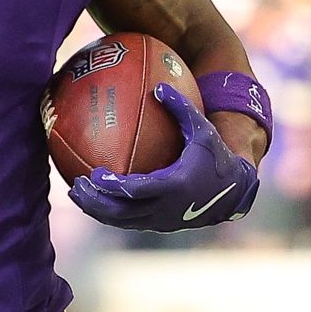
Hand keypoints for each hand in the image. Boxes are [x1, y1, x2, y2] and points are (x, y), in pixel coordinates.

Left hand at [68, 83, 258, 231]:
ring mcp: (164, 221)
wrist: (234, 190)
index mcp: (176, 185)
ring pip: (124, 222)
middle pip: (123, 212)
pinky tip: (95, 199)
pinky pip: (130, 222)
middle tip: (75, 186)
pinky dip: (110, 214)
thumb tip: (158, 86)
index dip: (113, 186)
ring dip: (99, 210)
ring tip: (77, 194)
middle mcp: (168, 209)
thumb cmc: (215, 154)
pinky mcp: (161, 226)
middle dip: (96, 202)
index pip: (138, 190)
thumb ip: (180, 107)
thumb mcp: (202, 128)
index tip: (95, 174)